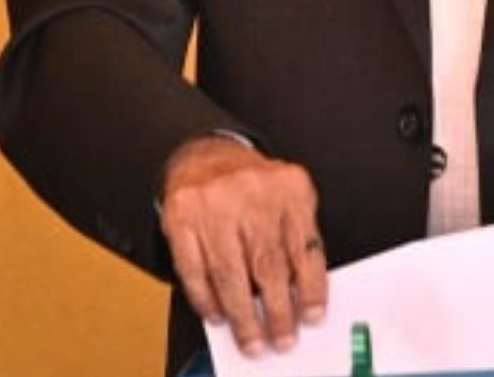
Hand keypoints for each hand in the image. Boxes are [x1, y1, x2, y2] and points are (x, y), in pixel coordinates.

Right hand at [159, 136, 326, 355]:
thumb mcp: (287, 199)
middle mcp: (251, 191)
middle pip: (267, 263)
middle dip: (276, 311)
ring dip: (242, 315)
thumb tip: (303, 297)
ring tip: (251, 338)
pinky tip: (218, 315)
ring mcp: (213, 204)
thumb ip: (298, 239)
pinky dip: (207, 300)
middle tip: (281, 337)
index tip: (311, 316)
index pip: (304, 245)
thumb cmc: (253, 188)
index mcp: (288, 186)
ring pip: (230, 274)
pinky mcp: (182, 217)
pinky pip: (195, 270)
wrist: (207, 156)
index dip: (310, 287)